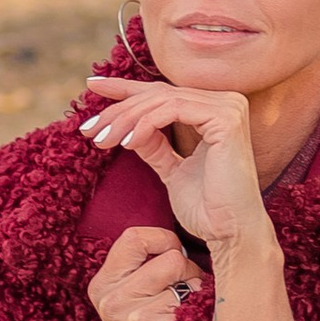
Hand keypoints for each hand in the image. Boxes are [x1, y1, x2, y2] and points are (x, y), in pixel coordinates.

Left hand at [80, 78, 270, 259]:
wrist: (230, 233)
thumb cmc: (207, 209)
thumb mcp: (171, 169)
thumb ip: (154, 144)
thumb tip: (128, 126)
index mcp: (216, 111)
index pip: (163, 93)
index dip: (125, 88)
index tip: (93, 88)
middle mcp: (226, 101)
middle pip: (158, 94)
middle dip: (118, 110)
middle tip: (89, 129)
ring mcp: (229, 107)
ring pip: (161, 100)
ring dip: (125, 119)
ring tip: (102, 141)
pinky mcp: (226, 118)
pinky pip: (172, 110)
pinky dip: (144, 125)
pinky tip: (126, 143)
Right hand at [87, 222, 205, 320]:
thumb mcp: (132, 295)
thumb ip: (144, 262)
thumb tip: (185, 227)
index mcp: (101, 284)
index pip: (135, 236)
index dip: (163, 241)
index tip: (171, 257)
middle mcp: (109, 299)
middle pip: (170, 255)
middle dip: (185, 271)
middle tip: (179, 295)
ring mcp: (129, 315)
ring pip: (183, 273)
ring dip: (194, 289)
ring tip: (183, 310)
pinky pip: (192, 298)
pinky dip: (197, 310)